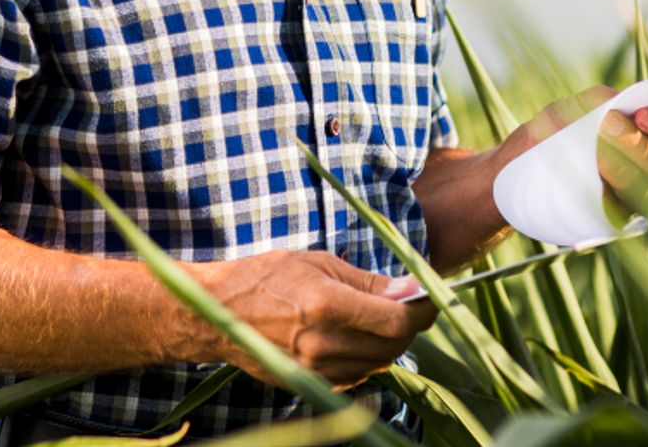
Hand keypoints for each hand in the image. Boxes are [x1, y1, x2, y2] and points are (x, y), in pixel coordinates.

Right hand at [194, 249, 436, 389]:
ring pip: (380, 363)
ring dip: (388, 341)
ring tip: (375, 315)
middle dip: (408, 323)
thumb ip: (367, 281)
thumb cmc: (266, 277)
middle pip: (394, 344)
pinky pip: (358, 376)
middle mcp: (323, 343)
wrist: (218, 312)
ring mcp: (316, 369)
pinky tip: (354, 336)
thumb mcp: (317, 263)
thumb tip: (412, 288)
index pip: (397, 319)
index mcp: (325, 305)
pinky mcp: (311, 384)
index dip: (422, 308)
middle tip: (405, 301)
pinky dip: (366, 356)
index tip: (429, 295)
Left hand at [515, 86, 647, 216]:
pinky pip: (618, 210)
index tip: (645, 116)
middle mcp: (638, 171)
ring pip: (638, 185)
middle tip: (609, 126)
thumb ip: (591, 103)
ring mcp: (625, 198)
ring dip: (619, 165)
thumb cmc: (542, 138)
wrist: (511, 175)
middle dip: (634, 141)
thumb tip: (616, 101)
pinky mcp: (608, 220)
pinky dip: (608, 195)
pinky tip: (593, 181)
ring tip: (596, 151)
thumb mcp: (560, 113)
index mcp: (636, 141)